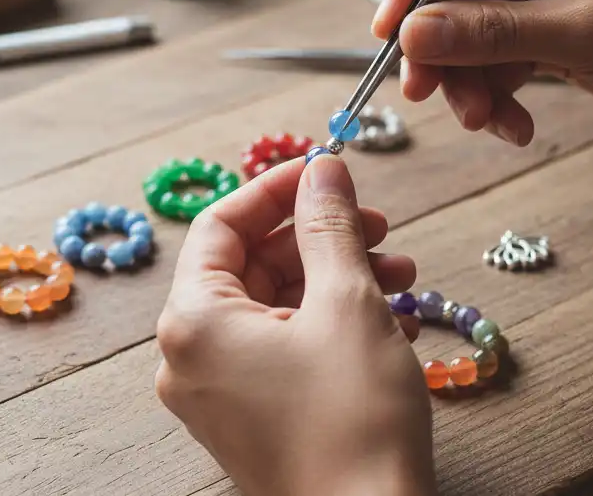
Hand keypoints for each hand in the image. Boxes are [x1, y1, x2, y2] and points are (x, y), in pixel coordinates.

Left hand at [155, 155, 435, 495]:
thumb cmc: (354, 421)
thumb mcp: (347, 303)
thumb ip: (329, 226)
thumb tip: (324, 169)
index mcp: (193, 322)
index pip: (221, 225)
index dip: (276, 190)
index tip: (326, 170)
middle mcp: (190, 357)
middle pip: (250, 265)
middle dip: (319, 239)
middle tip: (377, 225)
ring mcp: (218, 393)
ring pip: (275, 306)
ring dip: (337, 280)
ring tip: (402, 275)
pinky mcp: (252, 417)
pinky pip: (284, 348)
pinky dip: (331, 324)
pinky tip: (393, 319)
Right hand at [373, 0, 592, 143]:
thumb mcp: (586, 32)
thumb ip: (494, 32)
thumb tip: (416, 34)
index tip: (389, 30)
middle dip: (442, 48)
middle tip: (425, 91)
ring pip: (469, 33)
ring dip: (468, 82)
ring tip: (483, 119)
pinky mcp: (545, 30)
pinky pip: (495, 61)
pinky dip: (494, 96)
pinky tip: (512, 125)